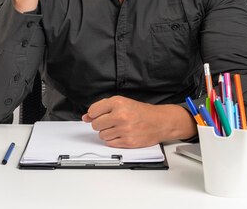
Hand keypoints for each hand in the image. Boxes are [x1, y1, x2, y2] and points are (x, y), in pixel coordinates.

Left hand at [82, 96, 196, 147]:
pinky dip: (113, 140)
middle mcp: (120, 115)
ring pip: (101, 135)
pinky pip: (110, 143)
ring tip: (118, 128)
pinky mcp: (127, 142)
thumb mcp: (122, 103)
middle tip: (111, 121)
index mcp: (118, 103)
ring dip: (107, 133)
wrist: (160, 122)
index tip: (99, 114)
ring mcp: (124, 130)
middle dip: (101, 124)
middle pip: (95, 124)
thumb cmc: (142, 112)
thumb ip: (102, 109)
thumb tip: (85, 117)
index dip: (95, 114)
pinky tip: (122, 134)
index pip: (93, 111)